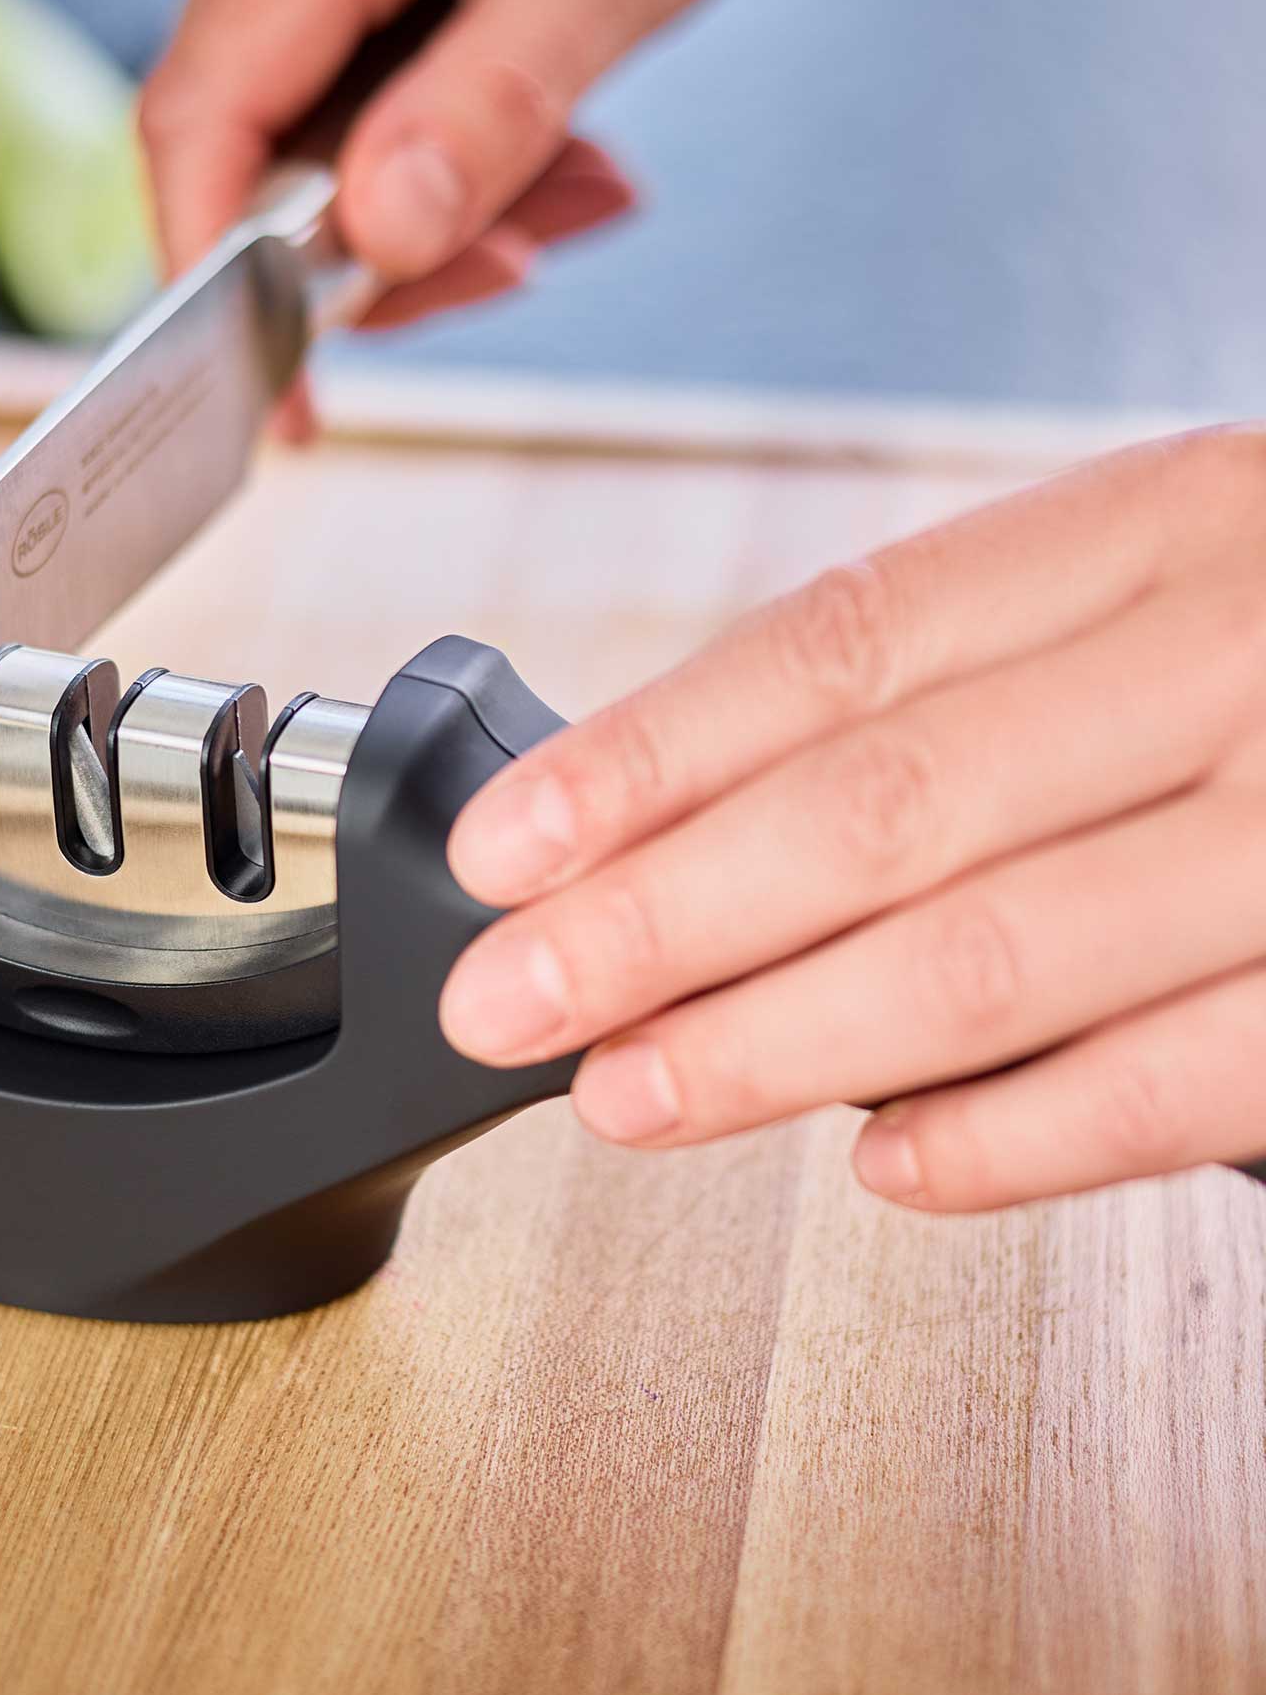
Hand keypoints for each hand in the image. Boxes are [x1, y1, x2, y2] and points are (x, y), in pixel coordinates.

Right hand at [139, 0, 807, 429]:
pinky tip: (542, 120)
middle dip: (379, 244)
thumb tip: (381, 238)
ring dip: (428, 191)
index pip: (202, 122)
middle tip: (526, 257)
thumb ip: (502, 97)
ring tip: (580, 173)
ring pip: (299, 116)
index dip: (224, 286)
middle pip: (248, 139)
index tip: (284, 402)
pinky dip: (432, 126)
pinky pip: (338, 65)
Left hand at [438, 426, 1265, 1210]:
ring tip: (631, 1094)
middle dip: (659, 923)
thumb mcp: (1148, 596)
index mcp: (1149, 530)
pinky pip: (1178, 1083)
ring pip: (995, 956)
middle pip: (881, 809)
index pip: (836, 648)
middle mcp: (1239, 655)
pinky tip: (884, 1165)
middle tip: (508, 1000)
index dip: (645, 757)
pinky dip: (1011, 1136)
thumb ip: (949, 690)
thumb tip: (679, 825)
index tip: (502, 848)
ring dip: (776, 1043)